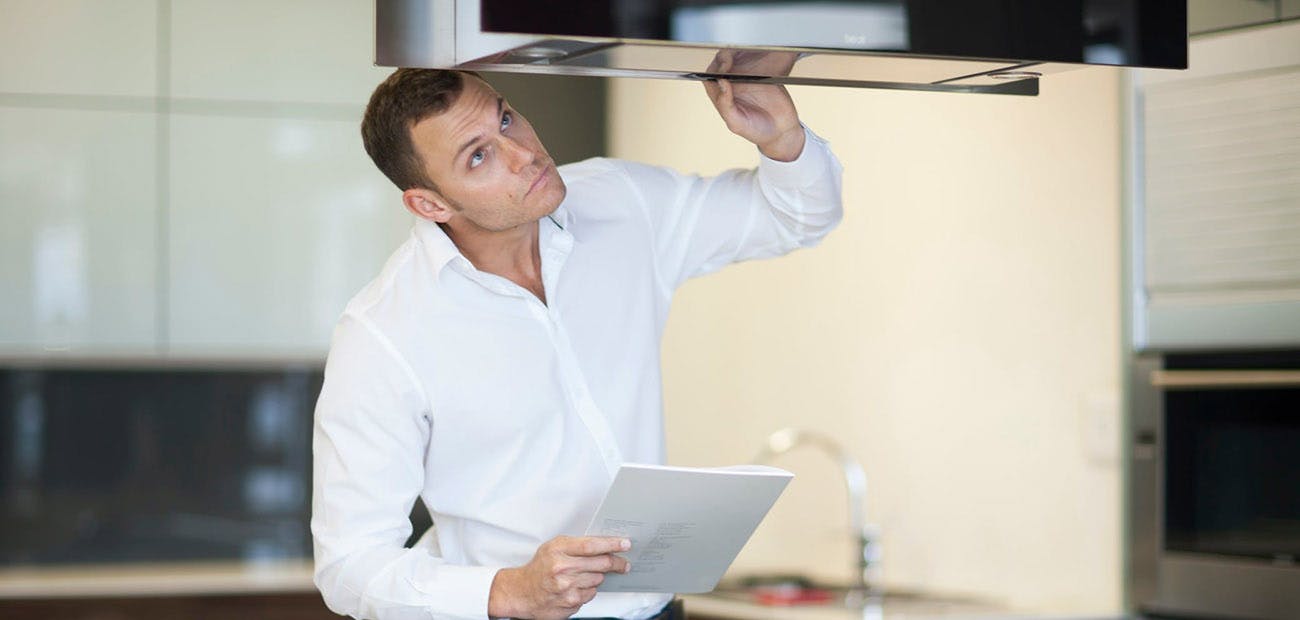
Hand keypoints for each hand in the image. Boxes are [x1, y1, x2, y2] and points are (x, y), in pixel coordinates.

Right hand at [488, 536, 630, 618]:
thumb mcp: (553, 548)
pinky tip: (576, 587)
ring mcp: (567, 588)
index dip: (612, 544)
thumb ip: (576, 545)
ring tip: (583, 576)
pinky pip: (590, 594)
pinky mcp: (570, 603)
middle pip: (602, 563)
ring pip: (598, 580)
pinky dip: (587, 590)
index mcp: (558, 550)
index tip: (625, 544)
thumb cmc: (539, 569)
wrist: (521, 593)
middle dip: (617, 563)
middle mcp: (563, 569)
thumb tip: (604, 545)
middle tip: (624, 563)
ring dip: (597, 577)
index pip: (592, 545)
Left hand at [702, 50, 805, 161]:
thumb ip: (725, 105)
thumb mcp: (736, 123)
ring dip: (736, 53)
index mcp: (722, 97)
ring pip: (736, 59)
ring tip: (741, 52)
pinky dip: (753, 53)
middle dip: (723, 58)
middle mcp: (733, 87)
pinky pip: (755, 60)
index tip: (722, 70)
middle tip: (730, 59)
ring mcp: (747, 79)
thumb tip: (720, 82)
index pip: (710, 78)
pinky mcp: (763, 75)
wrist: (782, 132)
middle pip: (721, 65)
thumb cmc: (756, 131)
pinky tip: (755, 52)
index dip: (713, 71)